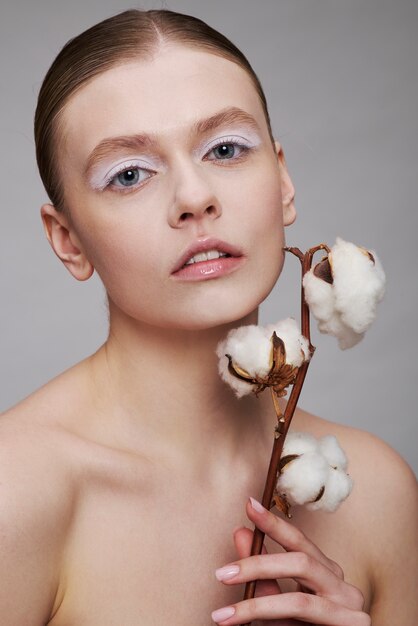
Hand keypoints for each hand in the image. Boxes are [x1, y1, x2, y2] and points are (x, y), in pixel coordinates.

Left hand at [211, 497, 369, 625]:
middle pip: (300, 561)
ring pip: (299, 598)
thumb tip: (240, 532)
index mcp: (326, 573)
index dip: (274, 523)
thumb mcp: (276, 606)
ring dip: (255, 606)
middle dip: (257, 564)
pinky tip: (248, 623)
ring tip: (223, 614)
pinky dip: (270, 618)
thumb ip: (261, 576)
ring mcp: (351, 608)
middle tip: (222, 574)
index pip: (299, 541)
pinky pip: (305, 615)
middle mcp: (343, 586)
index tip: (250, 504)